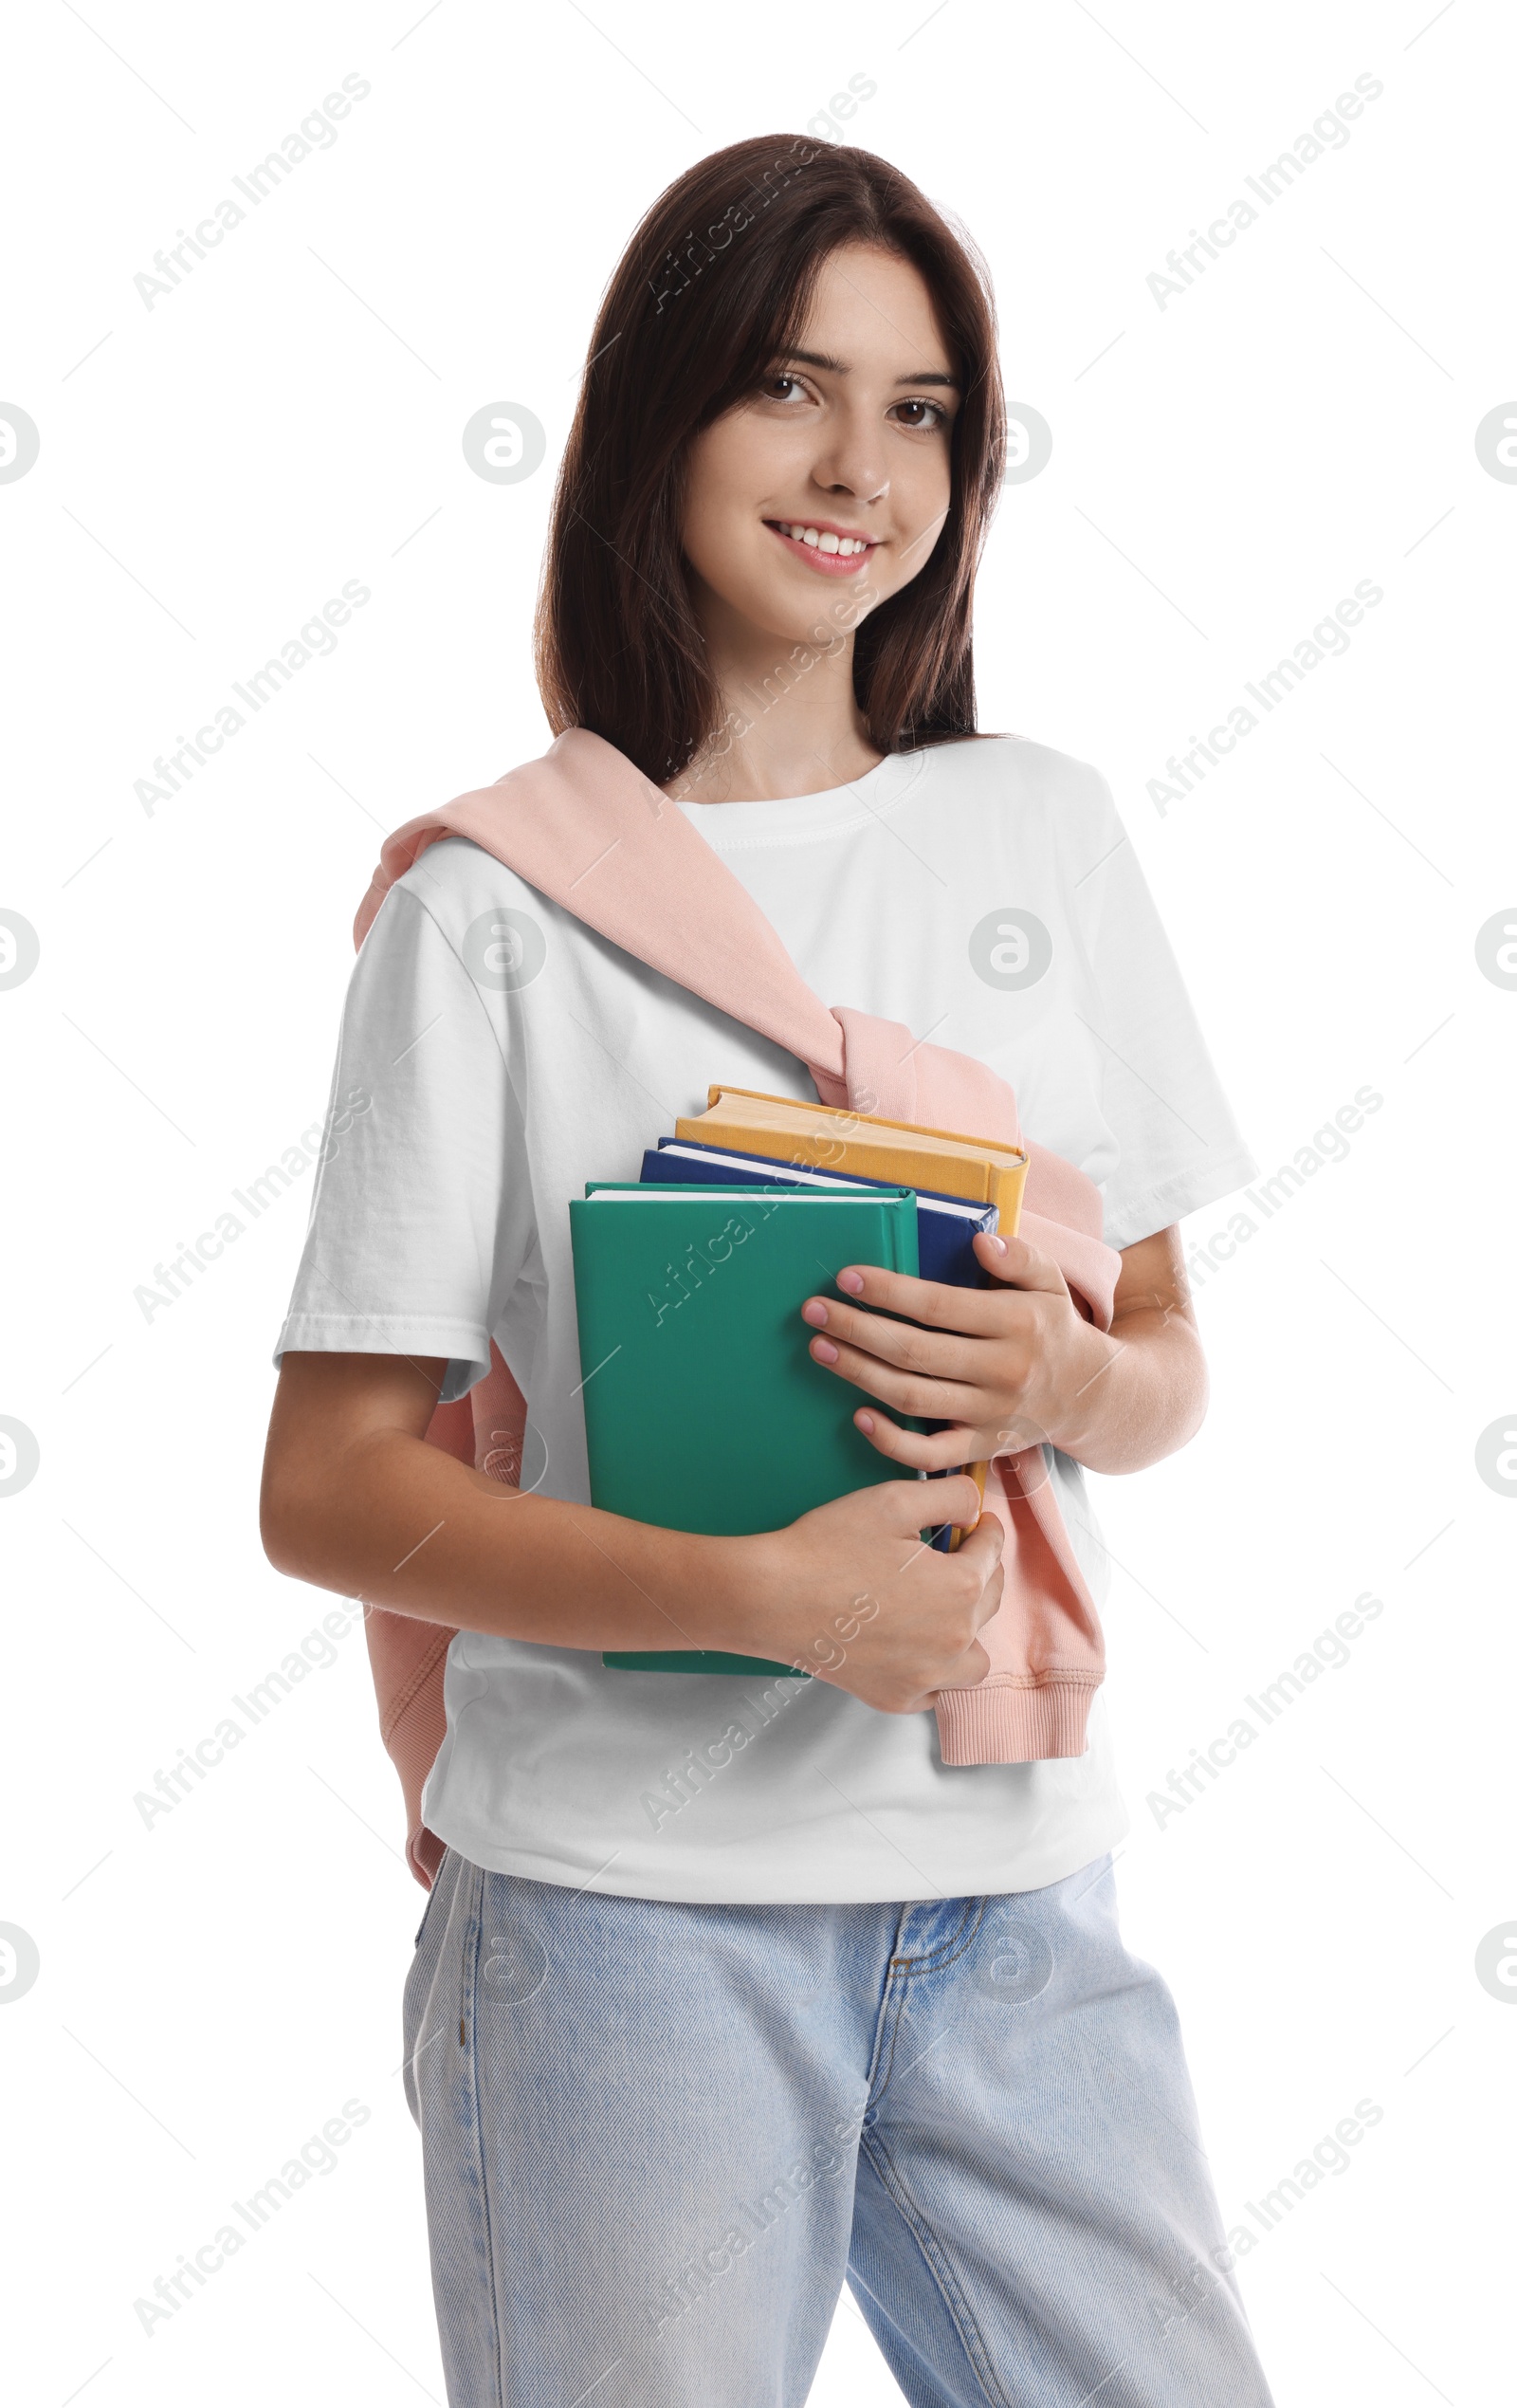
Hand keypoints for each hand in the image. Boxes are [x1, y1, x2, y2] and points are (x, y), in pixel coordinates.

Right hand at [746, 1473, 1003, 1711]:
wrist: (771, 1599)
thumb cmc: (827, 1548)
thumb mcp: (893, 1501)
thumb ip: (949, 1497)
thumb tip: (974, 1506)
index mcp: (960, 1587)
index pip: (992, 1553)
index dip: (986, 1531)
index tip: (978, 1525)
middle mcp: (954, 1639)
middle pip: (989, 1602)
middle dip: (980, 1574)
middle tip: (957, 1557)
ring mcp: (926, 1676)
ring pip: (974, 1659)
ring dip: (968, 1632)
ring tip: (942, 1609)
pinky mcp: (896, 1698)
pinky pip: (937, 1692)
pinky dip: (935, 1672)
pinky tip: (916, 1648)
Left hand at [799, 1229, 1114, 1469]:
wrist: (1090, 1396)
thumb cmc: (1053, 1327)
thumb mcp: (1051, 1281)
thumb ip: (1019, 1257)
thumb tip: (980, 1243)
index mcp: (1017, 1323)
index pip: (939, 1307)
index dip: (889, 1292)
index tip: (846, 1278)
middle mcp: (1004, 1371)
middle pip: (915, 1353)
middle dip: (858, 1330)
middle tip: (814, 1312)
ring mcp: (992, 1415)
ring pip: (914, 1399)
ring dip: (860, 1375)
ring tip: (821, 1349)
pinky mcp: (984, 1448)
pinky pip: (932, 1456)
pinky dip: (892, 1444)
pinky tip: (858, 1417)